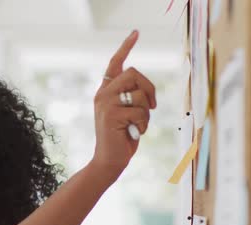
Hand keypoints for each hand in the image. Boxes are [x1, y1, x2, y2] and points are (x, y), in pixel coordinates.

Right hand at [91, 30, 155, 179]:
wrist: (109, 160)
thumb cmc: (122, 137)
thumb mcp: (127, 112)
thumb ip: (131, 97)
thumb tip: (146, 90)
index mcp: (105, 92)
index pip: (115, 63)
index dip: (126, 47)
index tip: (135, 33)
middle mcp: (103, 94)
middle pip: (134, 73)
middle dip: (150, 89)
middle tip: (153, 106)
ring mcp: (105, 104)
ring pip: (140, 94)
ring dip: (147, 112)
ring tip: (138, 125)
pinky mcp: (112, 115)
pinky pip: (141, 111)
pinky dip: (144, 124)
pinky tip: (134, 133)